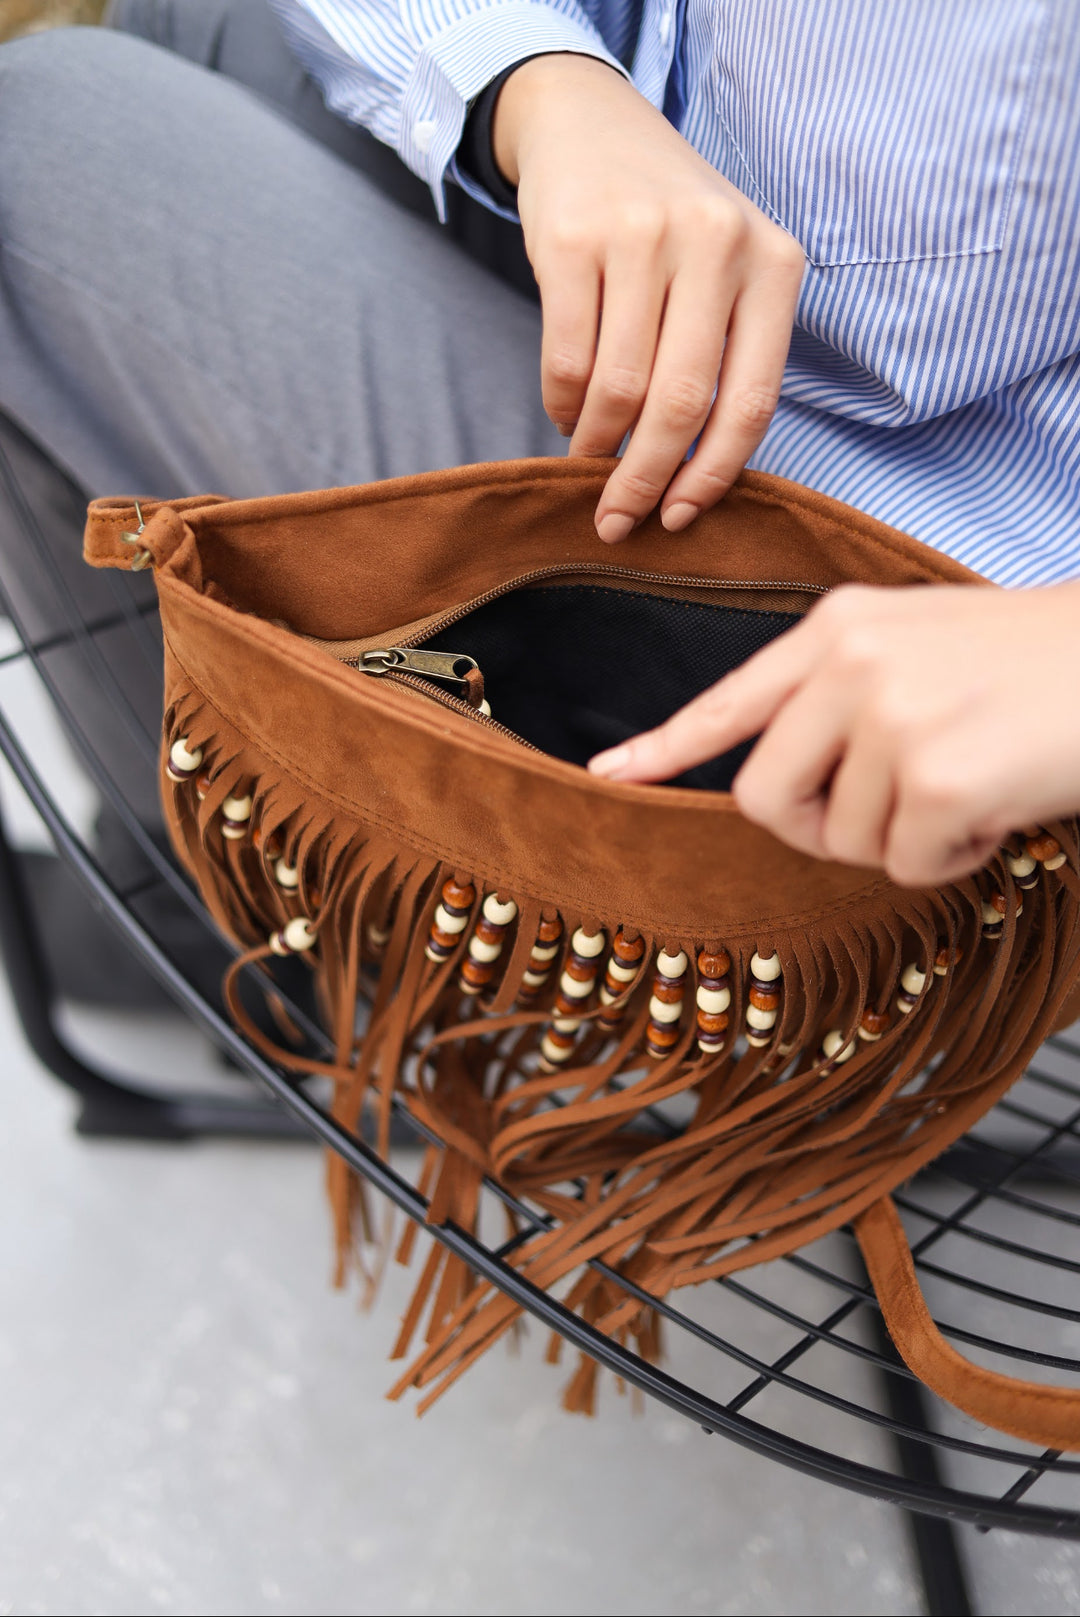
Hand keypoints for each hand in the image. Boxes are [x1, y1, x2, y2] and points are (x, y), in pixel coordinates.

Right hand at [493, 54, 803, 541]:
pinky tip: (567, 412)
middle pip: (681, 404)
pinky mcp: (574, 238)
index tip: (678, 519)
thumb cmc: (667, 224)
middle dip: (644, 479)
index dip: (712, 476)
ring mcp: (644, 235)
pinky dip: (563, 405)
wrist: (589, 121)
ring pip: (619, 389)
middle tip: (617, 518)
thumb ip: (728, 354)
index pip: (751, 401)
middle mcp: (717, 243)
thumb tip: (692, 478)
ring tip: (587, 460)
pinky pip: (568, 359)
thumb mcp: (727, 268)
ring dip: (597, 446)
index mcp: (773, 263)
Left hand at [588, 581, 1079, 885]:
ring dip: (907, 839)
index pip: (729, 699)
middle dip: (816, 829)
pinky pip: (906, 865)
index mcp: (838, 628)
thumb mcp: (924, 648)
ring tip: (974, 784)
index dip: (666, 746)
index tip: (611, 775)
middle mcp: (848, 663)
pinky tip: (1000, 807)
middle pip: (763, 797)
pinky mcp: (936, 774)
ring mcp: (889, 715)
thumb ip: (845, 697)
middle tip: (889, 818)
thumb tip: (790, 785)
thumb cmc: (1036, 665)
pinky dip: (953, 857)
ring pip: (842, 840)